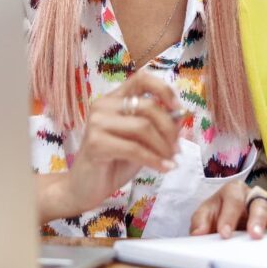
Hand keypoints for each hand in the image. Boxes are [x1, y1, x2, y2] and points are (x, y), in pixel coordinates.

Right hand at [46, 69, 180, 218]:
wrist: (85, 188)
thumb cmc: (114, 163)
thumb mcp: (141, 142)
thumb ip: (157, 128)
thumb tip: (181, 118)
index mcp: (114, 99)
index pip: (141, 79)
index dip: (163, 90)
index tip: (177, 109)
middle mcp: (103, 105)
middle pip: (148, 106)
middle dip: (169, 129)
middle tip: (177, 149)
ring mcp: (97, 122)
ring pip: (143, 127)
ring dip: (163, 147)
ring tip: (170, 161)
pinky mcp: (96, 143)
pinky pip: (134, 148)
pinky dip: (154, 160)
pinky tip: (164, 168)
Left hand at [189, 182, 266, 238]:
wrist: (228, 219)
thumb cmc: (218, 214)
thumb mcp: (205, 215)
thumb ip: (200, 222)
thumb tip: (198, 233)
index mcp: (234, 191)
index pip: (233, 200)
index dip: (228, 216)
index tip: (224, 233)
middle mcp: (254, 196)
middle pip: (258, 203)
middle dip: (257, 219)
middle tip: (254, 234)